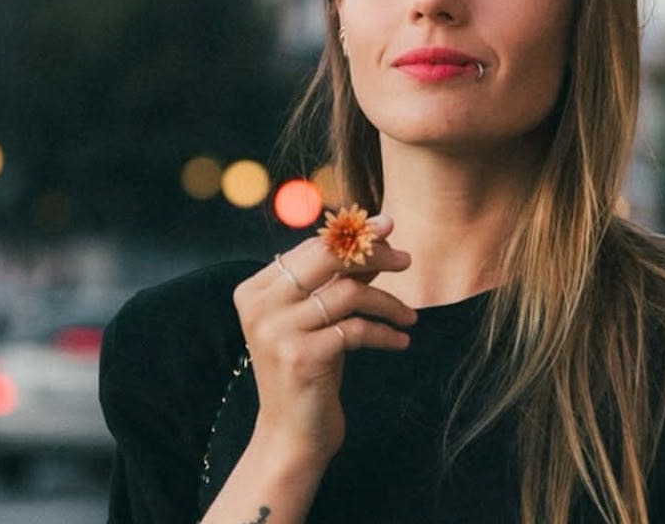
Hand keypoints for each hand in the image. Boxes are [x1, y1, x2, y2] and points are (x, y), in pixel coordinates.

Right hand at [231, 214, 414, 464]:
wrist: (293, 435)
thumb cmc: (311, 370)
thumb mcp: (321, 318)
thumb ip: (341, 277)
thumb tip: (380, 233)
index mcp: (255, 289)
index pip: (311, 247)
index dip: (353, 237)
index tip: (389, 230)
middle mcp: (259, 306)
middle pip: (325, 257)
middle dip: (372, 253)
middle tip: (406, 260)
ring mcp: (276, 332)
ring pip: (347, 293)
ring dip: (388, 302)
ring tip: (409, 317)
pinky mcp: (300, 358)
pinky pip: (356, 330)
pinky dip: (385, 333)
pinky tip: (402, 341)